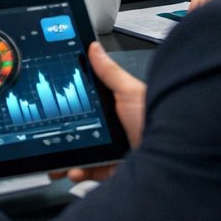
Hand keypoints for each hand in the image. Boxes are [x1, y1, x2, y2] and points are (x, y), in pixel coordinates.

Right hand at [58, 42, 145, 183]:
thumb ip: (109, 73)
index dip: (68, 106)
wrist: (171, 155)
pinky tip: (73, 170)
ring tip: (56, 159)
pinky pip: (90, 172)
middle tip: (50, 135)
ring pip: (81, 154)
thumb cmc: (154, 120)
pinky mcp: (113, 169)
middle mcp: (113, 131)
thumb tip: (94, 48)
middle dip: (63, 135)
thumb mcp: (129, 92)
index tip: (53, 106)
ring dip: (66, 158)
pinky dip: (78, 172)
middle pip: (80, 132)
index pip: (86, 105)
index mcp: (115, 110)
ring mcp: (112, 151)